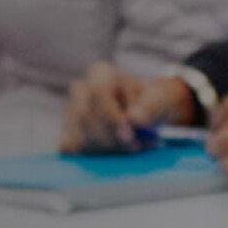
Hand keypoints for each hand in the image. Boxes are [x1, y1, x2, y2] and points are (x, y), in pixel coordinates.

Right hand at [59, 63, 197, 153]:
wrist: (147, 112)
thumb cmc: (151, 101)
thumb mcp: (159, 100)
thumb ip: (150, 108)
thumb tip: (134, 120)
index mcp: (101, 73)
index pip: (97, 91)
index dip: (111, 116)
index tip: (129, 136)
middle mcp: (81, 90)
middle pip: (85, 116)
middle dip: (111, 138)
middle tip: (136, 147)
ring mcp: (71, 112)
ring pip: (78, 134)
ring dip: (107, 148)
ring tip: (135, 147)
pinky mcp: (68, 133)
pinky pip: (71, 147)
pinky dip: (95, 154)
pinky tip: (116, 152)